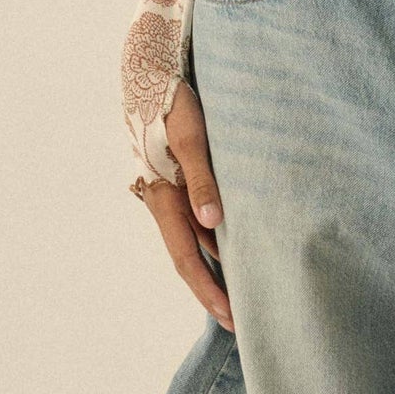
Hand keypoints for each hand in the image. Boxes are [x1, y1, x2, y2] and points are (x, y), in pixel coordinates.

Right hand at [136, 83, 233, 329]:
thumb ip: (202, 178)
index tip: (232, 316)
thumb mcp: (190, 136)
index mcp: (163, 198)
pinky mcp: (184, 181)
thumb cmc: (173, 102)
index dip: (209, 289)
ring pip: (197, 241)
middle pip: (191, 258)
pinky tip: (238, 249)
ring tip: (244, 294)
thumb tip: (212, 221)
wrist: (150, 71)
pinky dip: (219, 241)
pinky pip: (201, 220)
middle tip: (240, 322)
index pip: (188, 258)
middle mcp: (166, 203)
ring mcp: (173, 194)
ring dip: (217, 269)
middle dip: (214, 291)